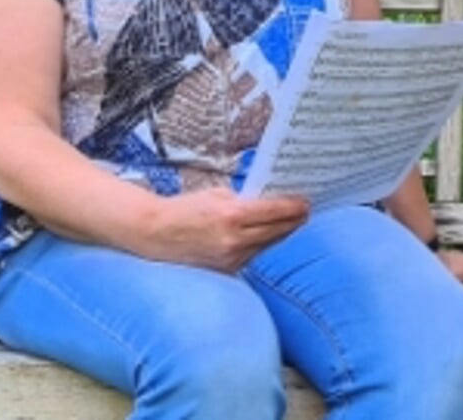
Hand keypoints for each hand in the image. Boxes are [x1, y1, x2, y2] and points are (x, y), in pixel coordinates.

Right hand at [139, 188, 309, 272]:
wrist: (155, 234)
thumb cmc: (185, 209)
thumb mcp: (217, 194)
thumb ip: (245, 199)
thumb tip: (272, 202)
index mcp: (232, 215)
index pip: (276, 212)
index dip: (295, 207)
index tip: (307, 202)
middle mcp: (234, 239)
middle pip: (278, 230)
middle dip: (294, 220)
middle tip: (305, 211)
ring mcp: (231, 258)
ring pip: (268, 244)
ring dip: (281, 233)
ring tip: (292, 221)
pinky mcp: (227, 269)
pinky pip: (253, 255)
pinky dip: (262, 244)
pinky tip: (268, 235)